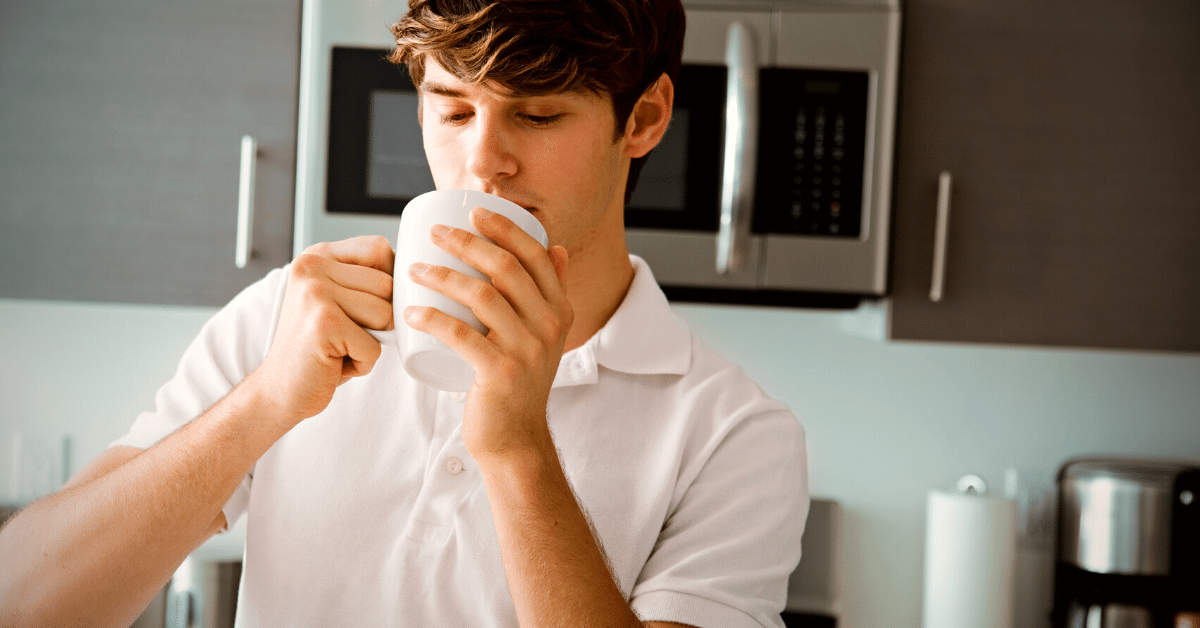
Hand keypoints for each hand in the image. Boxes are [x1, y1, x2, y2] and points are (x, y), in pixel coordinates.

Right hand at [252, 236, 394, 428]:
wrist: (278, 389)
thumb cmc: (318, 347)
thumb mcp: (338, 299)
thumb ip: (365, 278)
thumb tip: (415, 275)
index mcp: (317, 255)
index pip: (379, 248)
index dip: (388, 280)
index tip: (365, 304)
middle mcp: (312, 267)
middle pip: (388, 285)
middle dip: (379, 320)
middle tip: (344, 334)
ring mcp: (316, 292)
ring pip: (386, 315)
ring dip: (372, 342)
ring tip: (339, 347)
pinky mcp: (324, 322)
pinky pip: (375, 346)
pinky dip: (362, 363)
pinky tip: (334, 363)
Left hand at [403, 207, 571, 459]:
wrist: (515, 437)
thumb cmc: (517, 380)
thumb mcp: (543, 334)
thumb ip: (550, 293)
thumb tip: (553, 246)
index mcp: (560, 310)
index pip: (536, 256)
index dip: (505, 228)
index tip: (473, 212)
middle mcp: (550, 327)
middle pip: (507, 268)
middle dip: (467, 242)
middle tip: (435, 234)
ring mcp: (527, 351)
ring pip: (482, 296)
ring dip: (442, 275)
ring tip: (414, 270)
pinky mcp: (501, 374)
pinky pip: (461, 336)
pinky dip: (432, 318)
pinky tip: (411, 310)